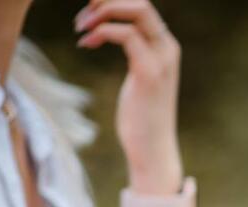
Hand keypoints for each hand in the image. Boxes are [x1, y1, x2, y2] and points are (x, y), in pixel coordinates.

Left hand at [75, 0, 182, 192]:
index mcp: (166, 46)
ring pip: (135, 12)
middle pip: (140, 3)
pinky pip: (125, 35)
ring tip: (80, 27)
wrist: (152, 150)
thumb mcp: (139, 76)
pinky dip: (101, 32)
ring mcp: (161, 60)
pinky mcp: (148, 73)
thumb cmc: (141, 117)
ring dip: (101, 13)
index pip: (142, 7)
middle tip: (82, 16)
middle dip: (106, 1)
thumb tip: (110, 34)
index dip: (113, 3)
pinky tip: (85, 44)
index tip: (89, 13)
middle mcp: (168, 48)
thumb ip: (136, 52)